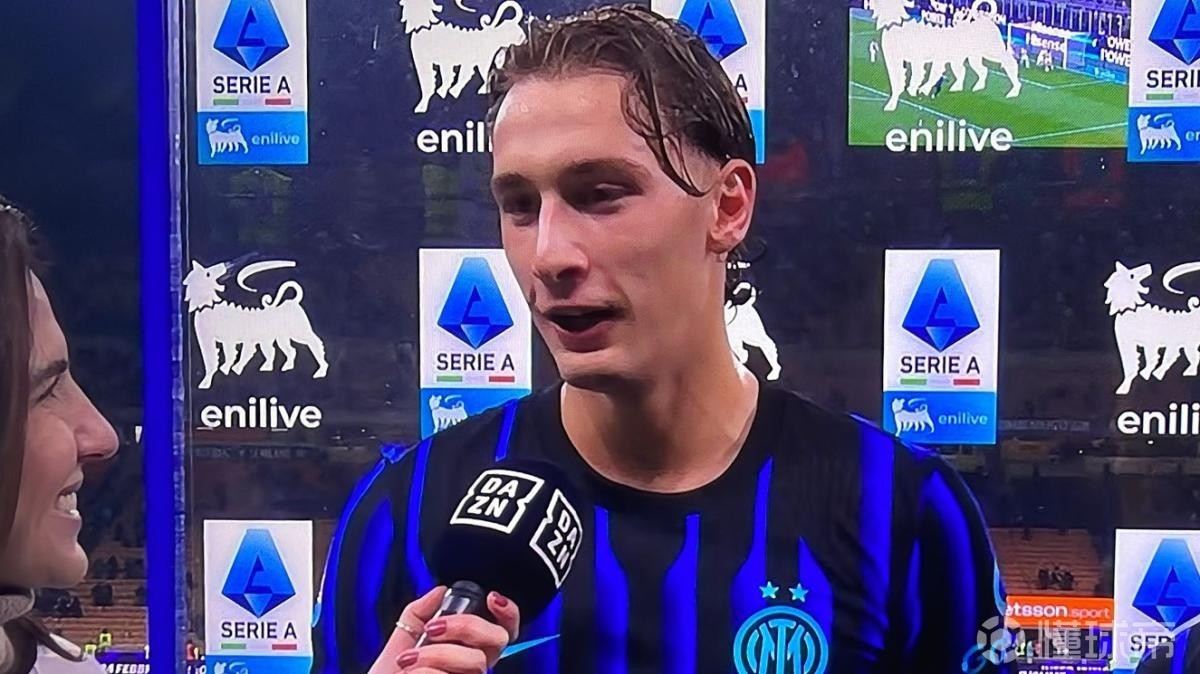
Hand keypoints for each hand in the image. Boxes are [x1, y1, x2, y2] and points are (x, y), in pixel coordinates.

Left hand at [379, 585, 519, 673]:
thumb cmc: (392, 672)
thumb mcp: (403, 635)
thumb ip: (420, 610)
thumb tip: (440, 590)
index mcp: (467, 648)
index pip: (502, 628)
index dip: (508, 612)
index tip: (491, 597)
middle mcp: (472, 666)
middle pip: (498, 639)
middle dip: (466, 625)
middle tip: (433, 628)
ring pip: (475, 661)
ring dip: (436, 654)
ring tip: (409, 659)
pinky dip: (425, 671)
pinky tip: (411, 673)